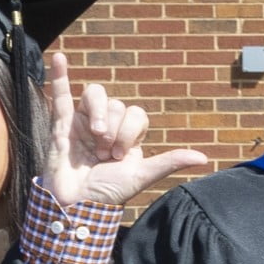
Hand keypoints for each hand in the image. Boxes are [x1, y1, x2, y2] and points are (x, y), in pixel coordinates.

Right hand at [42, 55, 209, 212]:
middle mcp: (107, 125)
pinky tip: (60, 57)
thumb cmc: (107, 194)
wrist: (75, 205)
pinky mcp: (61, 124)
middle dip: (114, 130)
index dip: (130, 131)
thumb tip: (204, 158)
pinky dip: (59, 75)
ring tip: (95, 137)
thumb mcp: (141, 175)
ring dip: (99, 113)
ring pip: (95, 96)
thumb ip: (169, 162)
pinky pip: (60, 94)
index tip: (120, 155)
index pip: (136, 113)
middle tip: (104, 154)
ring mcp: (83, 123)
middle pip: (117, 104)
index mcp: (127, 135)